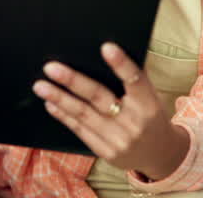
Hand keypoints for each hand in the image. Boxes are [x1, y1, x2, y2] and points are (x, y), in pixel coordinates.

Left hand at [32, 42, 189, 180]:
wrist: (161, 155)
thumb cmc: (150, 116)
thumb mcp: (150, 98)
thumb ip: (132, 81)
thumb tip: (103, 52)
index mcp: (149, 104)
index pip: (136, 80)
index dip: (121, 64)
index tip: (106, 47)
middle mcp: (134, 123)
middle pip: (99, 97)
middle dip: (73, 81)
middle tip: (51, 67)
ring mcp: (119, 140)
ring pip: (84, 115)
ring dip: (59, 98)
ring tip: (40, 85)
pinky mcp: (107, 152)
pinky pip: (81, 130)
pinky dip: (64, 116)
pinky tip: (50, 104)